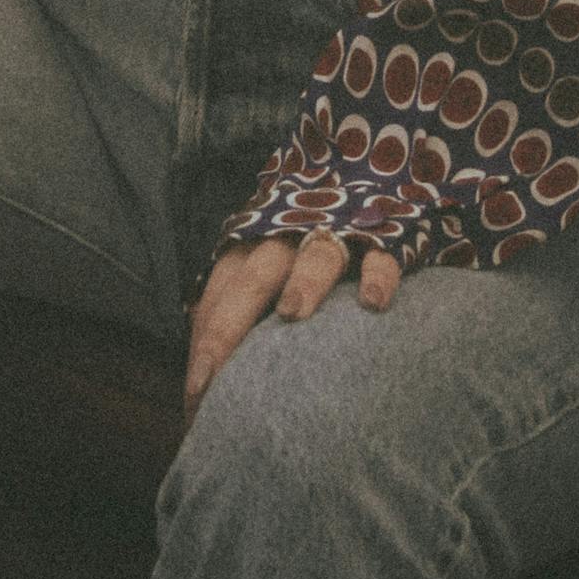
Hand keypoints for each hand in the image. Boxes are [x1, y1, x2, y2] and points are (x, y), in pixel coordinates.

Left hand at [183, 233, 401, 416]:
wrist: (361, 185)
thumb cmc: (302, 251)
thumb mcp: (266, 272)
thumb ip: (241, 314)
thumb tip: (206, 381)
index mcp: (252, 249)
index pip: (219, 295)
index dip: (204, 342)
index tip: (195, 394)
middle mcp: (287, 240)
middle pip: (252, 279)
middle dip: (229, 326)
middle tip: (211, 377)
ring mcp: (335, 236)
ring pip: (317, 257)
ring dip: (304, 281)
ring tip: (292, 313)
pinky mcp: (383, 239)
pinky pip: (381, 257)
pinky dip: (377, 276)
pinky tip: (373, 304)